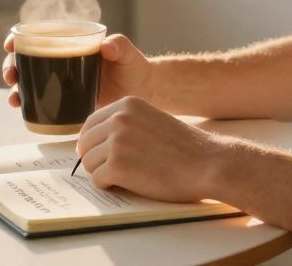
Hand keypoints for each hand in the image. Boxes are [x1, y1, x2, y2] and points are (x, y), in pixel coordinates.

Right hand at [2, 33, 156, 109]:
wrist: (140, 92)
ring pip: (29, 82)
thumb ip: (119, 46)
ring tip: (14, 98)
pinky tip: (23, 110)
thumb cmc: (132, 66)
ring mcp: (60, 82)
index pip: (38, 36)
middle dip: (11, 66)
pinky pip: (41, 102)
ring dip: (16, 89)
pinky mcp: (64, 101)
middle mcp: (60, 61)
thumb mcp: (126, 52)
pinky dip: (28, 105)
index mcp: (70, 43)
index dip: (19, 39)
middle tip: (12, 75)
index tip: (11, 44)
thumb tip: (107, 47)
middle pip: (26, 60)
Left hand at [75, 96, 229, 202]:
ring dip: (103, 173)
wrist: (207, 163)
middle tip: (114, 170)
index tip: (101, 154)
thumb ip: (126, 124)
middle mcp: (118, 119)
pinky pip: (98, 180)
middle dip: (96, 159)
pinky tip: (129, 184)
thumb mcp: (151, 120)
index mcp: (126, 104)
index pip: (90, 124)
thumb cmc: (183, 148)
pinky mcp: (117, 166)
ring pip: (88, 163)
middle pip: (85, 143)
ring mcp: (116, 142)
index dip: (93, 143)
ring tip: (126, 177)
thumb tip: (96, 139)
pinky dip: (110, 186)